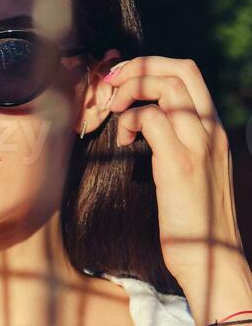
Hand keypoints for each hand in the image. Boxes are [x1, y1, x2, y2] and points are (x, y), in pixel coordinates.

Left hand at [103, 56, 244, 285]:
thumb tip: (150, 133)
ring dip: (132, 90)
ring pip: (168, 87)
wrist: (212, 258)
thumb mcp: (193, 177)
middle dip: (140, 67)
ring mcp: (198, 144)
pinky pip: (153, 119)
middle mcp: (211, 130)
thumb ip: (179, 148)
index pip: (189, 75)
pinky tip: (125, 143)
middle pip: (180, 69)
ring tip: (114, 111)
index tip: (124, 81)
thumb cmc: (196, 224)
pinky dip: (131, 121)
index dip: (152, 67)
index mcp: (214, 130)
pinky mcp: (180, 164)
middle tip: (112, 86)